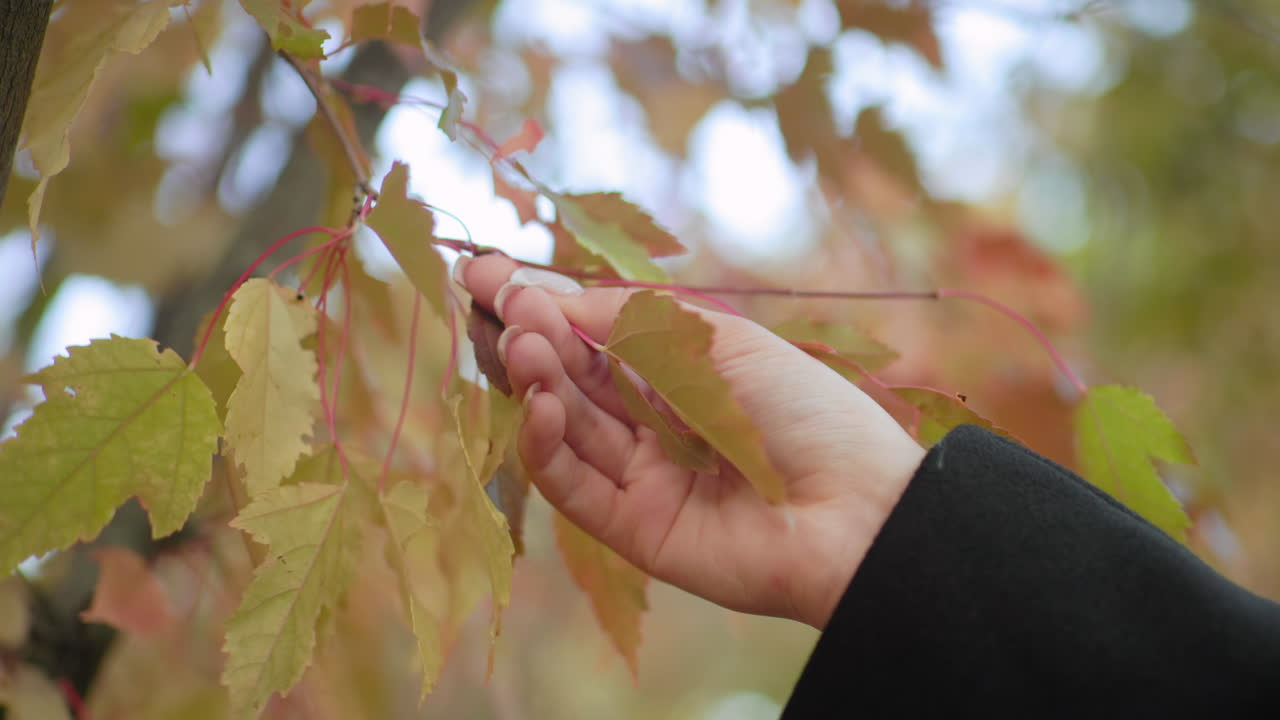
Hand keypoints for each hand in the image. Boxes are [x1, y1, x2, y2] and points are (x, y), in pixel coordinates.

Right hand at [455, 254, 925, 628]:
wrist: (858, 507)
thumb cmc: (805, 409)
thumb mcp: (719, 341)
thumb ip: (631, 321)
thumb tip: (548, 295)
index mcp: (677, 373)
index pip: (590, 335)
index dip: (540, 304)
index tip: (487, 271)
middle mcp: (652, 423)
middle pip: (570, 377)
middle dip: (530, 335)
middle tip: (498, 300)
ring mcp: (640, 476)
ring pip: (565, 426)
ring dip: (535, 382)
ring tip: (520, 342)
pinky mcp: (632, 528)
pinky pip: (573, 487)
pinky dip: (548, 445)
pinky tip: (544, 405)